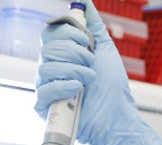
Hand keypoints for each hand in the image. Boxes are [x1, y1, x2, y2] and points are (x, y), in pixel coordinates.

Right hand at [35, 0, 161, 144]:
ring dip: (74, 69)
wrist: (117, 115)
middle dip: (75, 52)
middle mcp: (51, 70)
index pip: (50, 35)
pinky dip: (64, 85)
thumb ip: (93, 25)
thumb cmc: (111, 87)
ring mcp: (46, 88)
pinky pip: (45, 89)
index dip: (67, 33)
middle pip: (48, 48)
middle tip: (91, 63)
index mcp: (62, 55)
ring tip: (89, 78)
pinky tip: (78, 88)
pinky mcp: (45, 107)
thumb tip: (85, 2)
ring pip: (46, 66)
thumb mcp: (105, 49)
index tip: (85, 40)